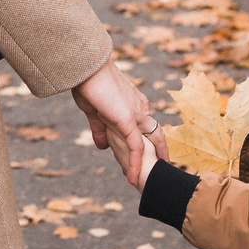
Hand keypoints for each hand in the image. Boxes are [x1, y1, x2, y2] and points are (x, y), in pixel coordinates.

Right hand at [73, 59, 162, 189]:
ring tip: (150, 181)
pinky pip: (136, 147)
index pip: (147, 125)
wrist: (85, 67)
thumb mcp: (94, 110)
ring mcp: (136, 114)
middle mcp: (140, 108)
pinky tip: (131, 178)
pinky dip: (134, 164)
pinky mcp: (127, 120)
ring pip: (151, 142)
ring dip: (151, 162)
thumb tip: (102, 147)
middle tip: (162, 169)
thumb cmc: (87, 83)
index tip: (151, 155)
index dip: (150, 141)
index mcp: (133, 103)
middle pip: (157, 134)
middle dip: (161, 152)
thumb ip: (100, 129)